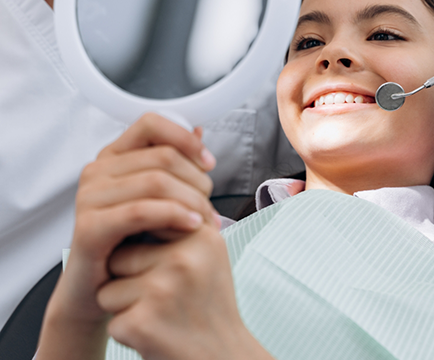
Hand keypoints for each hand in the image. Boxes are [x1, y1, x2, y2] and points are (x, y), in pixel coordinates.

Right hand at [37, 114, 219, 359]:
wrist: (99, 289)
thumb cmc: (131, 240)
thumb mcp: (158, 196)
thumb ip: (175, 162)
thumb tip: (199, 129)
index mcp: (114, 155)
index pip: (151, 123)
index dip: (185, 138)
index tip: (208, 162)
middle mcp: (97, 170)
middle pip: (162, 156)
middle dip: (197, 180)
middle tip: (210, 205)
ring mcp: (89, 197)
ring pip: (156, 182)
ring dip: (191, 201)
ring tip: (206, 220)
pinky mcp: (89, 227)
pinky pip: (141, 211)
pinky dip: (174, 216)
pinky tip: (192, 225)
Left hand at [97, 227, 272, 359]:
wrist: (223, 355)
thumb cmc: (210, 301)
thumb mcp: (210, 251)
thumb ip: (185, 219)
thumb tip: (148, 192)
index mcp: (200, 236)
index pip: (146, 220)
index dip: (143, 245)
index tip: (158, 263)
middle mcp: (184, 259)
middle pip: (121, 255)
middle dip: (131, 277)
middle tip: (163, 293)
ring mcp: (163, 291)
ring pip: (109, 287)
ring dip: (125, 304)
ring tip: (160, 312)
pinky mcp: (143, 324)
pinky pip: (110, 317)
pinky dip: (126, 329)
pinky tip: (155, 333)